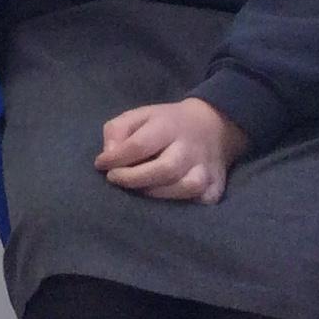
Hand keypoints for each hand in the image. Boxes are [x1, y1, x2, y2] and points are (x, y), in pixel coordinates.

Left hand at [96, 98, 249, 204]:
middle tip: (115, 178)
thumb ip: (117, 131)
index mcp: (167, 126)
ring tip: (140, 188)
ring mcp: (207, 168)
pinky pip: (202, 200)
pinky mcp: (218, 185)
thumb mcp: (138, 115)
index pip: (139, 145)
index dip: (116, 158)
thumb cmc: (167, 123)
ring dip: (157, 193)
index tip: (100, 164)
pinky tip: (167, 197)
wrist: (213, 124)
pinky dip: (184, 203)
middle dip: (134, 178)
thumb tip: (107, 157)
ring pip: (186, 187)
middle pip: (164, 169)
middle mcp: (190, 148)